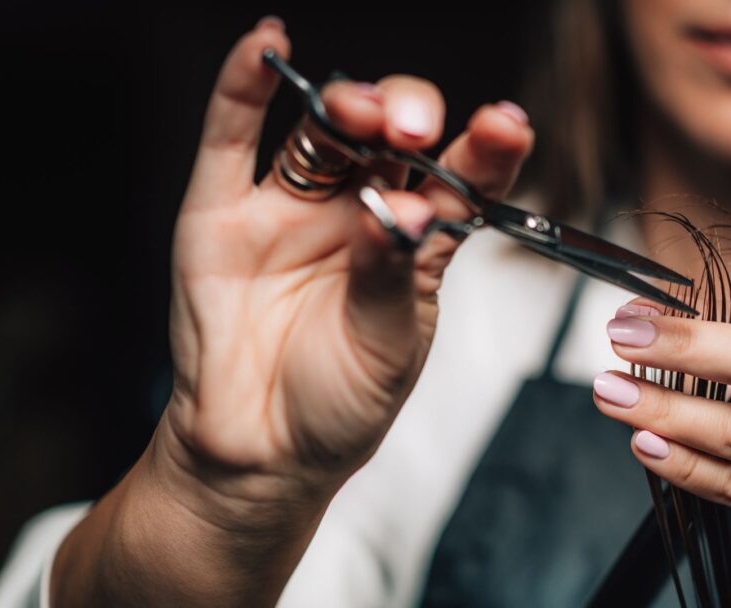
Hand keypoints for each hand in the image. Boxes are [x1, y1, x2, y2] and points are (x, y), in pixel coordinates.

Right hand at [163, 18, 532, 512]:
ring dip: (346, 105)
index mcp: (417, 241)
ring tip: (362, 110)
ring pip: (323, 132)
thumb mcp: (387, 347)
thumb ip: (390, 274)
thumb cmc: (340, 403)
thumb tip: (398, 211)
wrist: (261, 453)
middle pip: (390, 138)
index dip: (485, 149)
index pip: (459, 178)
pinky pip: (232, 138)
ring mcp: (293, 207)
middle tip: (414, 130)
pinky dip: (242, 88)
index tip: (506, 126)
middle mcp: (359, 210)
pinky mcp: (223, 212)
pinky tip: (265, 45)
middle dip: (407, 118)